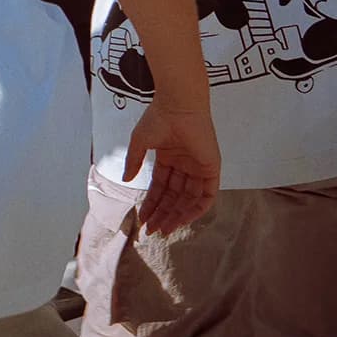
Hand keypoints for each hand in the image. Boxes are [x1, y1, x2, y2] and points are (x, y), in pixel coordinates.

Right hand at [124, 103, 219, 235]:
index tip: (142, 219)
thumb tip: (125, 180)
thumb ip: (133, 162)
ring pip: (188, 199)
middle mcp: (184, 165)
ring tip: (163, 229)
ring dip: (176, 215)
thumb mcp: (139, 142)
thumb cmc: (158, 119)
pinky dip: (195, 210)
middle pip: (173, 197)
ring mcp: (198, 168)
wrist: (178, 106)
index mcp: (169, 157)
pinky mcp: (211, 170)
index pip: (160, 187)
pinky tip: (181, 219)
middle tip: (152, 230)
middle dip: (162, 214)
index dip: (151, 203)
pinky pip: (206, 196)